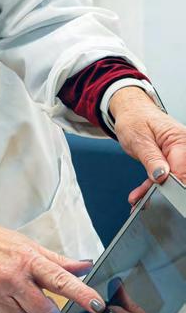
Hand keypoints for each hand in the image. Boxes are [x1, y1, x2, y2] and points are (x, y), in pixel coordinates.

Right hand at [0, 219, 104, 312]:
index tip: (97, 305)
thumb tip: (85, 265)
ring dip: (21, 310)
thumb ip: (56, 260)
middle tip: (38, 299)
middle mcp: (11, 275)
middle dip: (45, 310)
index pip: (60, 279)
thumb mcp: (26, 244)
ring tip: (10, 291)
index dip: (81, 294)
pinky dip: (2, 311)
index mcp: (27, 259)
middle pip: (43, 312)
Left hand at [108, 87, 185, 204]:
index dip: (172, 186)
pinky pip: (165, 177)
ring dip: (155, 191)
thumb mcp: (138, 140)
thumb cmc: (135, 120)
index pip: (183, 171)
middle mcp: (183, 148)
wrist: (131, 112)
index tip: (161, 196)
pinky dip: (153, 186)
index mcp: (180, 141)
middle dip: (163, 192)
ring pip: (172, 180)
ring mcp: (179, 155)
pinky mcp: (173, 160)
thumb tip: (162, 176)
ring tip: (137, 199)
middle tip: (143, 200)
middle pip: (180, 177)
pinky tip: (141, 195)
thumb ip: (151, 159)